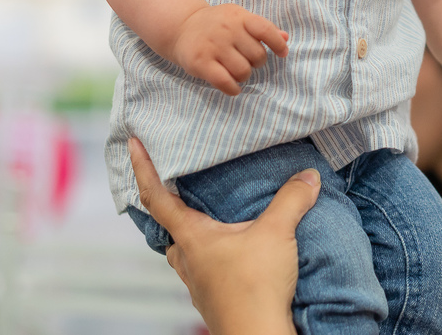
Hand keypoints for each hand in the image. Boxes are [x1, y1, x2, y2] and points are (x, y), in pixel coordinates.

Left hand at [129, 137, 317, 334]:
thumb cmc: (256, 287)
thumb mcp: (277, 233)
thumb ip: (291, 199)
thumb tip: (308, 176)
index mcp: (192, 237)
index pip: (156, 196)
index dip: (143, 168)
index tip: (133, 144)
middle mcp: (188, 259)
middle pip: (168, 227)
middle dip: (169, 204)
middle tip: (177, 185)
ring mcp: (198, 283)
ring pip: (186, 251)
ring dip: (193, 233)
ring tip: (212, 219)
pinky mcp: (213, 298)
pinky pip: (205, 269)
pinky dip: (214, 254)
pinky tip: (234, 252)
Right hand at [171, 4, 289, 94]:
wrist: (183, 27)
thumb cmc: (218, 25)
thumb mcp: (240, 19)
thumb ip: (263, 28)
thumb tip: (285, 38)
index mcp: (239, 17)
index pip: (265, 30)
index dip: (278, 44)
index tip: (282, 53)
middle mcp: (227, 30)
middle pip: (258, 56)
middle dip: (256, 63)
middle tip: (246, 60)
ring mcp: (213, 46)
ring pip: (243, 72)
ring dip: (244, 77)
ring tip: (236, 71)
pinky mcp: (201, 62)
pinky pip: (225, 82)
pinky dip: (233, 89)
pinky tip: (232, 86)